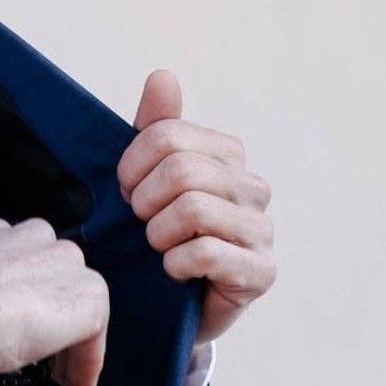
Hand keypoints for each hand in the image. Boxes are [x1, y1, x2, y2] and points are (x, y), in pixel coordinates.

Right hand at [0, 215, 110, 385]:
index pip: (19, 264)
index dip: (19, 305)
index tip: (11, 339)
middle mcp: (34, 238)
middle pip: (53, 283)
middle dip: (48, 323)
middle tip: (35, 367)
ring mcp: (66, 264)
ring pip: (75, 309)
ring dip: (67, 348)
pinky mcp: (89, 298)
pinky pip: (92, 341)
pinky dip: (83, 372)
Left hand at [118, 70, 275, 355]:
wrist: (166, 308)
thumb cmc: (158, 239)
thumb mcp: (146, 181)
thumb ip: (155, 128)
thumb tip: (162, 77)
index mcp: (227, 156)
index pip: (168, 135)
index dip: (132, 165)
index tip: (124, 190)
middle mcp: (252, 187)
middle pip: (182, 170)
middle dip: (143, 202)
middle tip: (137, 224)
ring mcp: (261, 229)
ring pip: (194, 210)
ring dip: (157, 235)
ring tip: (156, 249)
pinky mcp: (261, 271)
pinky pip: (206, 252)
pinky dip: (175, 263)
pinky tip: (172, 272)